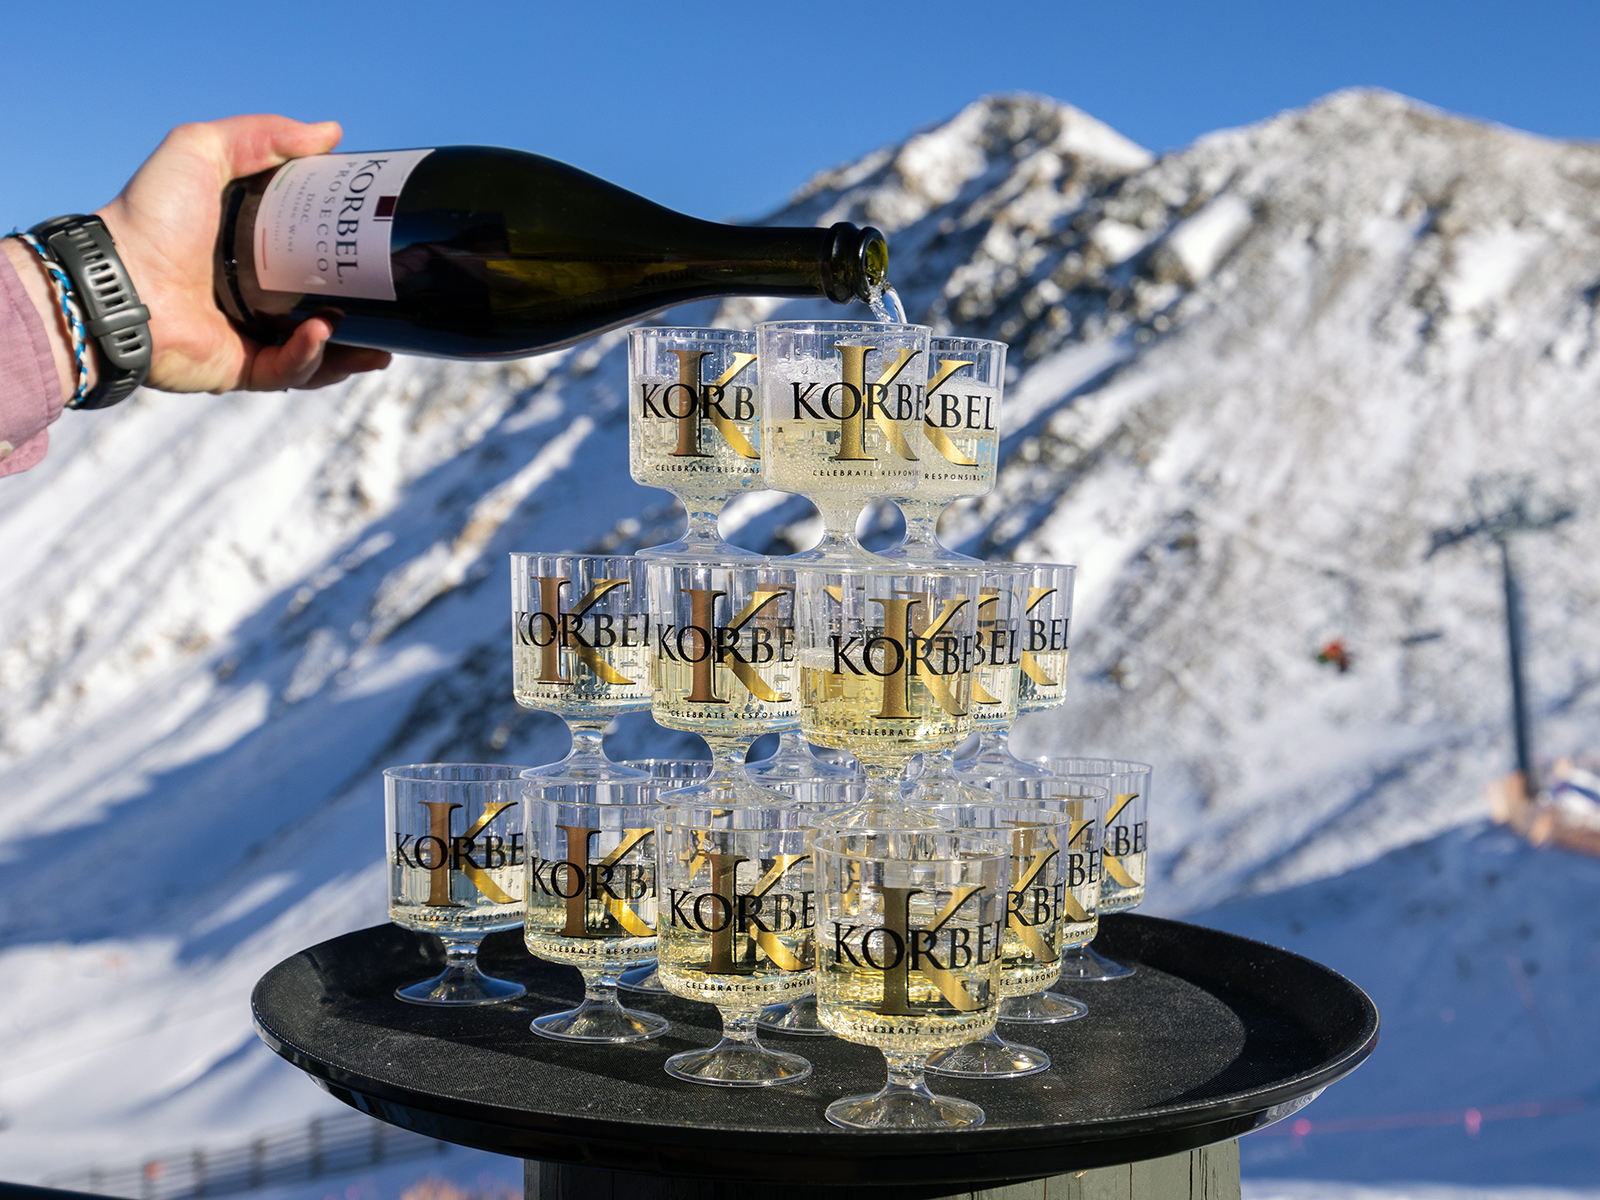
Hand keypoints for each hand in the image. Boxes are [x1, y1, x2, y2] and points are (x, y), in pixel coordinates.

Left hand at [96, 115, 391, 392]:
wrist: (118, 280)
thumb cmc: (149, 217)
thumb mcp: (202, 150)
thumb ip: (262, 135)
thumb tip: (331, 133)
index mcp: (246, 250)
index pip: (310, 252)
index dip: (348, 251)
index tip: (379, 243)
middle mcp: (250, 296)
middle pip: (325, 307)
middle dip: (365, 316)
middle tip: (396, 304)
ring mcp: (247, 336)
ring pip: (316, 353)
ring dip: (350, 350)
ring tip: (379, 344)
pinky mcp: (240, 370)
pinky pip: (289, 372)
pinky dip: (312, 357)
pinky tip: (323, 333)